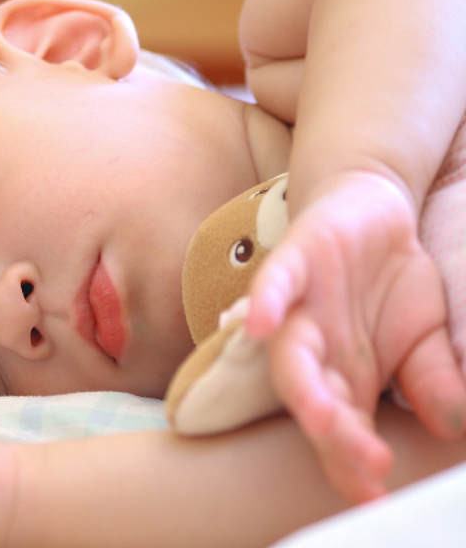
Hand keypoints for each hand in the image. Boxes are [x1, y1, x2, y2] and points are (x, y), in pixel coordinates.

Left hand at [246, 170, 465, 502]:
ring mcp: (298, 307)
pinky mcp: (293, 261)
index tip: (371, 493)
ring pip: (290, 355)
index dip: (351, 460)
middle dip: (334, 435)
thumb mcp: (426, 337)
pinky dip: (266, 301)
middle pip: (313, 400)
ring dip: (305, 387)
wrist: (369, 211)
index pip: (342, 428)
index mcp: (343, 377)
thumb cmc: (391, 284)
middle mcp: (314, 350)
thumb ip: (432, 377)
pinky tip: (259, 325)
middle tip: (363, 463)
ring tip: (321, 418)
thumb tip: (451, 420)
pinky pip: (274, 283)